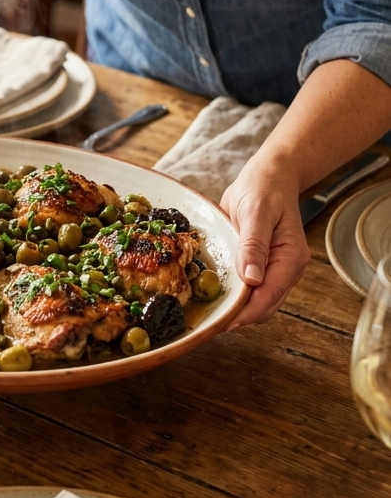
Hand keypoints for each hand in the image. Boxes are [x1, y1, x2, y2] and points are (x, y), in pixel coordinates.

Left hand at [220, 155, 310, 327]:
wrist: (269, 175)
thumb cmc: (265, 187)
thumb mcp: (256, 211)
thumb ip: (254, 245)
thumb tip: (251, 279)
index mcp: (290, 258)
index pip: (268, 297)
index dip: (244, 313)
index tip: (220, 322)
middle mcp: (286, 268)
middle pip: (263, 305)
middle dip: (237, 316)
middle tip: (206, 322)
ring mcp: (274, 268)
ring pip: (256, 301)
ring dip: (234, 308)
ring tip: (206, 312)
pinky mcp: (260, 265)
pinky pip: (248, 287)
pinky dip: (233, 293)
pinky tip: (214, 293)